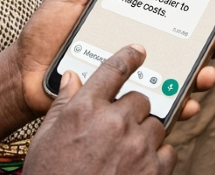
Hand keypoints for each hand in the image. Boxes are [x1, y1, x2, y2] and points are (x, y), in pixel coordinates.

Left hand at [12, 0, 214, 116]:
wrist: (23, 74)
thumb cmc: (45, 33)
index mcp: (129, 19)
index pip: (170, 12)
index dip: (196, 9)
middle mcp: (138, 45)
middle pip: (184, 44)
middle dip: (212, 43)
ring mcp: (134, 73)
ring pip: (178, 75)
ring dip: (200, 74)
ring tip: (208, 73)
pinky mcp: (125, 98)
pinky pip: (157, 103)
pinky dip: (178, 105)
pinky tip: (188, 103)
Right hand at [24, 46, 174, 174]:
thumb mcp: (45, 138)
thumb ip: (62, 105)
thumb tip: (72, 78)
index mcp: (85, 109)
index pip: (113, 70)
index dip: (129, 57)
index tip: (138, 52)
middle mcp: (114, 122)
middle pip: (139, 99)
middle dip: (132, 110)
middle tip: (121, 127)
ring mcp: (137, 146)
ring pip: (156, 123)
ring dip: (145, 134)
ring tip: (127, 151)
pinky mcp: (154, 170)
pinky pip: (168, 150)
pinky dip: (158, 157)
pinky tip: (141, 166)